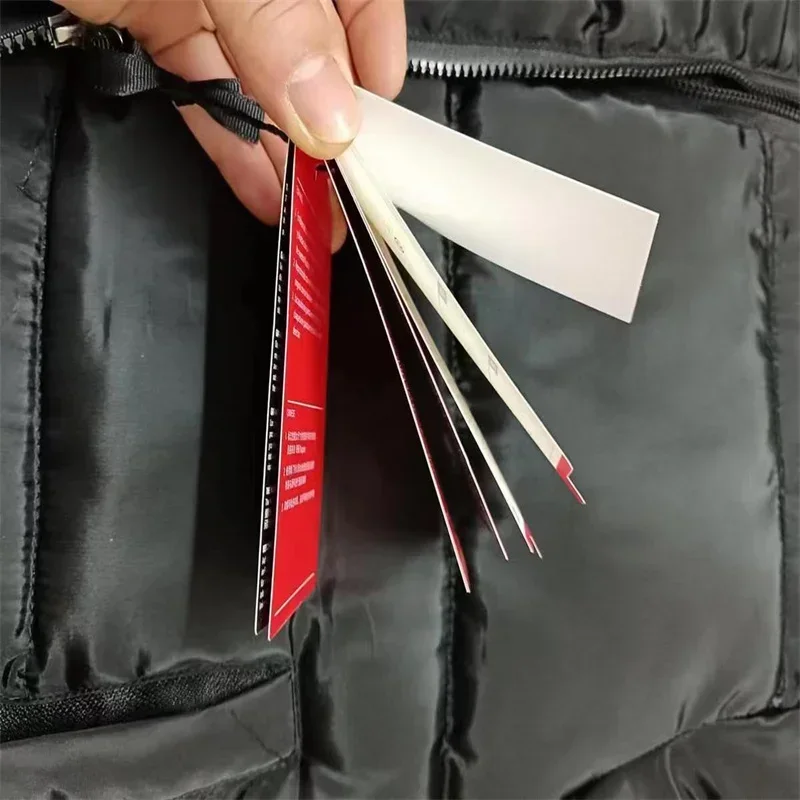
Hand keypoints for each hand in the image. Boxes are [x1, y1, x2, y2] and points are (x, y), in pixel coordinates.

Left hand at [59, 0, 406, 246]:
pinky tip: (262, 191)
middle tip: (348, 192)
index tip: (383, 125)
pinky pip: (204, 90)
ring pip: (259, 83)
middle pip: (313, 52)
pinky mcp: (154, 18)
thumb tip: (331, 113)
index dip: (376, 59)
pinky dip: (231, 145)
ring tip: (311, 215)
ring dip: (284, 154)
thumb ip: (278, 24)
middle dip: (332, 127)